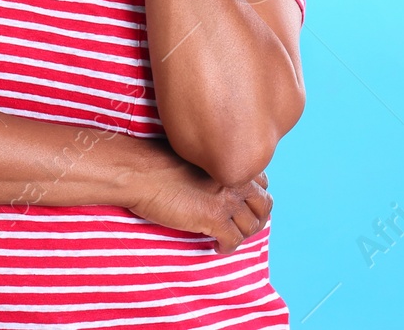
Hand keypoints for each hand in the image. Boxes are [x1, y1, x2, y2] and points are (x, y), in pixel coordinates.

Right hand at [125, 150, 271, 253]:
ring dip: (242, 235)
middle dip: (256, 218)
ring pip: (251, 226)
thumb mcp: (195, 157)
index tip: (243, 204)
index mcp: (229, 161)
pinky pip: (233, 240)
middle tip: (242, 225)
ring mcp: (226, 199)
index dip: (254, 196)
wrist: (140, 171)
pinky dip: (228, 247)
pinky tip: (217, 247)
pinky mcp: (213, 218)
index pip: (261, 182)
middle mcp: (234, 179)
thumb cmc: (157, 162)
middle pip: (264, 205)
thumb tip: (218, 186)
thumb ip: (214, 169)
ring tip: (229, 238)